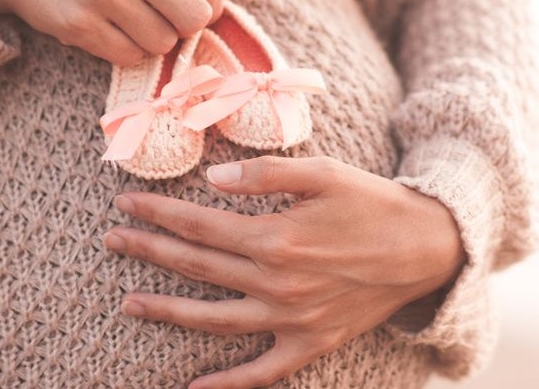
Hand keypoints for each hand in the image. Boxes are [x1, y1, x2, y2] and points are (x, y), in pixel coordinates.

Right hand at [0, 0, 238, 65]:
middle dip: (182, 28)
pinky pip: (128, 56)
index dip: (203, 7)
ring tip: (125, 20)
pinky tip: (105, 29)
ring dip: (150, 40)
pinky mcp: (79, 23)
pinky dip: (123, 51)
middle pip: (195, 19)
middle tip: (159, 19)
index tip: (181, 6)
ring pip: (163, 43)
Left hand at [103, 155, 466, 388]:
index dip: (158, 213)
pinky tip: (193, 388)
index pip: (198, 225)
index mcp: (275, 238)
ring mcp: (291, 320)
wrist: (426, 247)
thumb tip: (212, 180)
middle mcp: (276, 284)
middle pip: (197, 267)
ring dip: (167, 309)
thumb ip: (265, 174)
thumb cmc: (372, 203)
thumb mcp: (323, 172)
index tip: (125, 203)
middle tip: (112, 239)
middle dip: (149, 251)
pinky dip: (227, 385)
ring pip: (214, 319)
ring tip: (128, 302)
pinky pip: (261, 372)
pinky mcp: (310, 344)